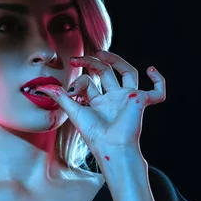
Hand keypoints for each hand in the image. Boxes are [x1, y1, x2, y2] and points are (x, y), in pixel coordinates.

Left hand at [39, 50, 165, 159]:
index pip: (89, 82)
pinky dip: (159, 81)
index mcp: (98, 102)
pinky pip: (157, 91)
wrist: (111, 147)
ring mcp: (128, 99)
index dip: (78, 80)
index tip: (70, 90)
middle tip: (77, 58)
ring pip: (127, 73)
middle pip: (106, 72)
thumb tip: (41, 87)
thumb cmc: (94, 135)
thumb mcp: (73, 111)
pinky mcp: (141, 101)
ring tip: (101, 53)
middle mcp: (113, 99)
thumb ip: (60, 97)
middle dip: (92, 63)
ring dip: (116, 60)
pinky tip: (151, 70)